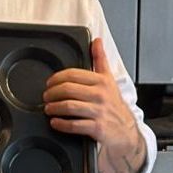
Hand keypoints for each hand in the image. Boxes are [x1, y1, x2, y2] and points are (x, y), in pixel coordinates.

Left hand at [43, 38, 146, 172]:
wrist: (126, 132)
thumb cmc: (114, 105)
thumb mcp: (109, 79)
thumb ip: (100, 59)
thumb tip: (96, 41)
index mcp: (101, 81)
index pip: (73, 74)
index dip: (56, 78)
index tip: (50, 83)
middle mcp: (100, 95)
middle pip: (68, 90)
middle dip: (52, 93)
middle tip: (46, 96)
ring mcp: (98, 111)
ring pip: (69, 106)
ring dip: (53, 107)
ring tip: (48, 108)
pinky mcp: (96, 128)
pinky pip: (74, 125)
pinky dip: (60, 124)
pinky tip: (55, 122)